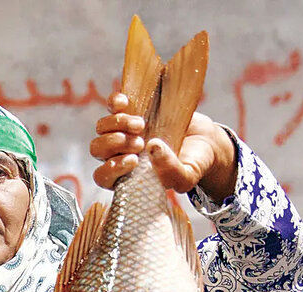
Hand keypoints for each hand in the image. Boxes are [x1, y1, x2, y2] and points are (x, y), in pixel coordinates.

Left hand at [91, 93, 238, 201]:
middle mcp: (120, 154)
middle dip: (114, 145)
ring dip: (116, 124)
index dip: (110, 169)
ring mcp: (124, 131)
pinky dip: (115, 102)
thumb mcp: (187, 175)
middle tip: (139, 143)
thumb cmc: (194, 163)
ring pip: (101, 128)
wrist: (205, 140)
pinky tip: (126, 103)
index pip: (103, 177)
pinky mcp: (132, 110)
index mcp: (127, 176)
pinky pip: (112, 105)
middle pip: (97, 149)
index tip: (133, 161)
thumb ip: (171, 173)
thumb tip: (152, 149)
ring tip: (141, 125)